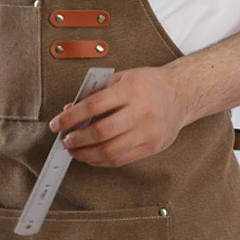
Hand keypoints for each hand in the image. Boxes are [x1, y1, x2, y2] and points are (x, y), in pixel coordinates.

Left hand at [49, 66, 186, 166]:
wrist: (182, 94)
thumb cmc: (149, 84)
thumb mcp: (121, 79)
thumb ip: (95, 93)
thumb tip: (69, 110)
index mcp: (130, 90)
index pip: (93, 106)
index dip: (70, 118)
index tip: (57, 124)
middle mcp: (141, 112)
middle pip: (101, 132)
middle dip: (77, 140)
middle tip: (65, 140)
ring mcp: (148, 132)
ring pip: (110, 151)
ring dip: (87, 154)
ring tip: (75, 151)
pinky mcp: (152, 147)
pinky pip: (122, 159)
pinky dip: (102, 160)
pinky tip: (92, 156)